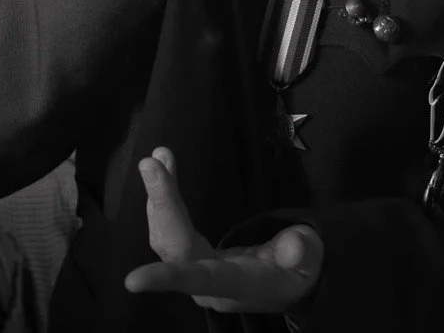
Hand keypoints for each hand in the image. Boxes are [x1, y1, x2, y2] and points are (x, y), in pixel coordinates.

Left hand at [126, 148, 323, 314]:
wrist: (290, 282)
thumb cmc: (301, 271)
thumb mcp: (312, 262)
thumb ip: (303, 253)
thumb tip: (292, 247)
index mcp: (237, 285)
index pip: (200, 279)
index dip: (167, 278)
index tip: (132, 280)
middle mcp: (208, 281)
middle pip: (175, 247)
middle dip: (163, 205)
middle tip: (151, 164)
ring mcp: (197, 267)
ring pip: (167, 236)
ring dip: (160, 196)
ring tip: (157, 158)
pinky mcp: (193, 254)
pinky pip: (172, 227)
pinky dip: (166, 197)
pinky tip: (163, 169)